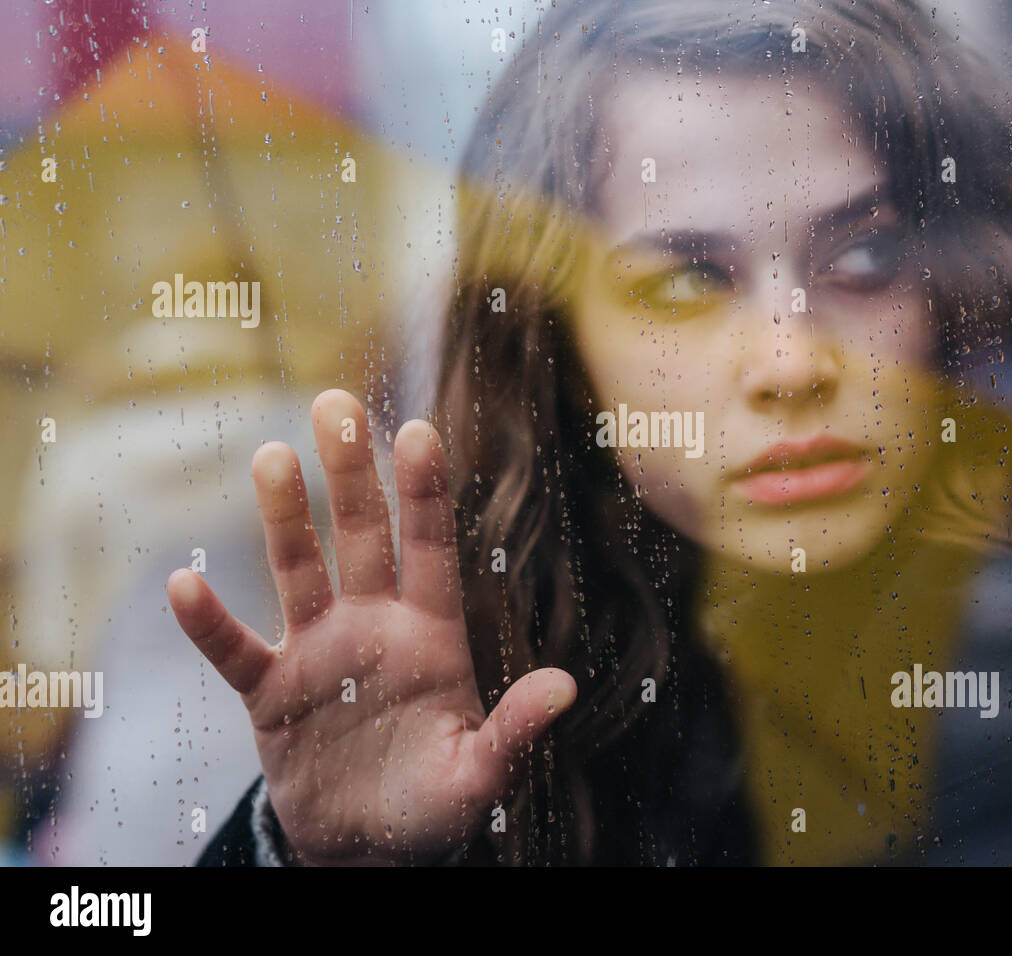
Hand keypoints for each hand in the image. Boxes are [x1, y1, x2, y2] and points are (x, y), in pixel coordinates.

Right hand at [166, 389, 575, 863]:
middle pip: (361, 536)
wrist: (368, 849)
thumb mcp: (480, 776)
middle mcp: (374, 626)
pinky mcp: (270, 693)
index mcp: (432, 636)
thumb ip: (514, 732)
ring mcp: (319, 653)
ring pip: (299, 570)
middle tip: (335, 403)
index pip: (430, 549)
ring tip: (272, 456)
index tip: (419, 430)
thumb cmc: (434, 806)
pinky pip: (234, 651)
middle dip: (350, 473)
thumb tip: (566, 689)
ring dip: (284, 518)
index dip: (424, 493)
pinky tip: (184, 584)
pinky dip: (210, 623)